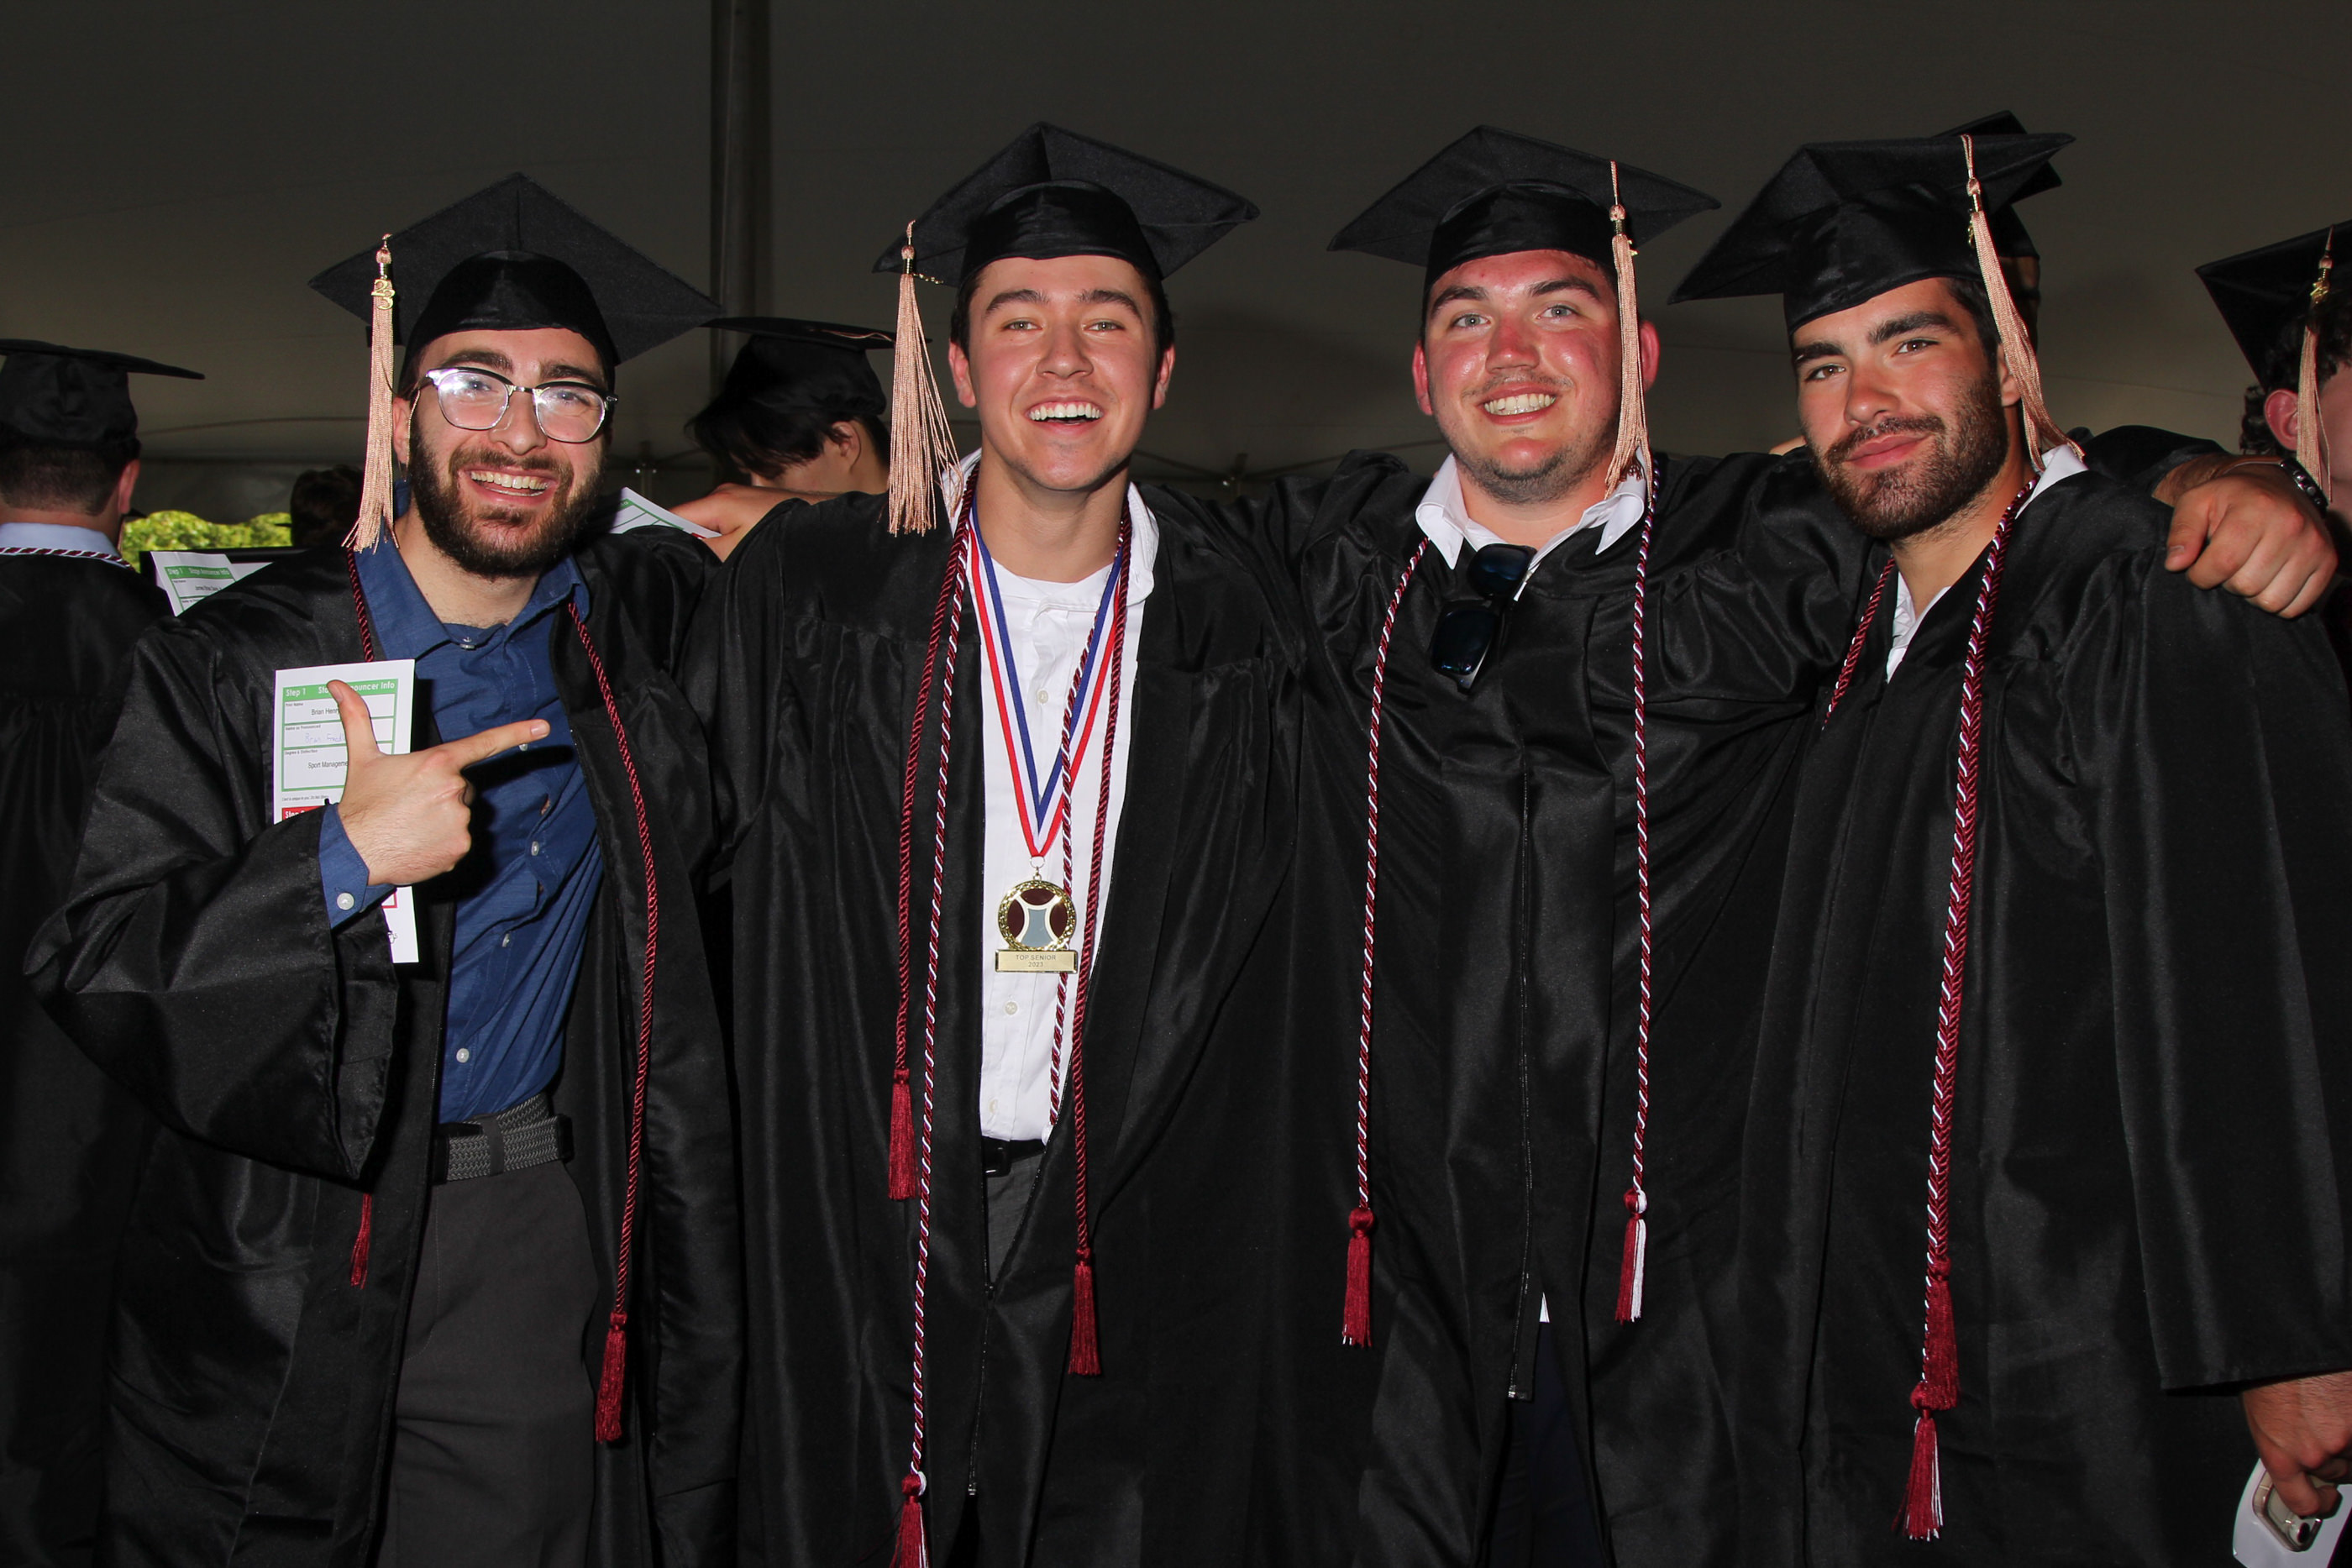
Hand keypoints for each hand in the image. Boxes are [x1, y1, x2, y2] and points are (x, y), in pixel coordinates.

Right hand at [327, 679, 546, 886]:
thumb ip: (356, 717)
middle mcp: (454, 789)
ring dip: (443, 817)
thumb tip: (338, 685)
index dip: (515, 733)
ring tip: (412, 823)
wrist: (352, 852)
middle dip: (443, 792)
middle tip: (411, 802)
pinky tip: (419, 841)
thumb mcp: (361, 757)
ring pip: (461, 814)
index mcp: (436, 763)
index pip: (482, 744)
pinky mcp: (460, 847)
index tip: (543, 727)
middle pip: (462, 786)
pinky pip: (460, 840)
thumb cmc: (360, 804)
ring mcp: (460, 820)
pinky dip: (444, 842)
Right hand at [672, 483, 834, 560]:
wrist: (826, 522)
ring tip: (716, 562)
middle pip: (690, 521)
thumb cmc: (786, 533)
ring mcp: (739, 499)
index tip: (656, 557)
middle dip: (687, 542)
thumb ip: (706, 549)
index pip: (672, 515)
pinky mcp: (752, 507)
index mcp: (716, 501)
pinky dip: (725, 539)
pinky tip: (735, 555)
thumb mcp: (739, 550)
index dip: (661, 535)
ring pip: (710, 524)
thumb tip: (681, 551)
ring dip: (709, 543)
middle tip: (688, 567)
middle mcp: (724, 494)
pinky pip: (727, 524)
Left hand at [2164, 463, 2336, 616]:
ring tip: (2249, 570)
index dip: (2201, 575)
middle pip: (2245, 585)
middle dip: (2227, 582)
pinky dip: (2277, 601)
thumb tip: (2175, 564)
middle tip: (2229, 564)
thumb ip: (2181, 532)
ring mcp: (2313, 545)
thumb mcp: (2196, 503)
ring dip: (2251, 594)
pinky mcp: (2327, 561)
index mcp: (2256, 509)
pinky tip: (2269, 579)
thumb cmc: (2231, 499)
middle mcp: (2290, 526)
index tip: (2199, 567)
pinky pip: (2295, 606)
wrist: (2277, 487)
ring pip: (2270, 601)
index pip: (2222, 564)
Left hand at [2243, 1369, 2351, 1518]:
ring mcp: (2344, 1436)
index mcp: (2280, 1453)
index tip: (2325, 1497)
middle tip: (2327, 1428)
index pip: (2304, 1501)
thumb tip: (2298, 1458)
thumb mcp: (2261, 1412)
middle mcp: (2314, 1451)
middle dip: (2335, 1456)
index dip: (2317, 1502)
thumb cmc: (2266, 1366)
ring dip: (2351, 1437)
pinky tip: (2344, 1401)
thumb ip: (2282, 1443)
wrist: (2284, 1335)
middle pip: (2338, 1471)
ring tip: (2332, 1406)